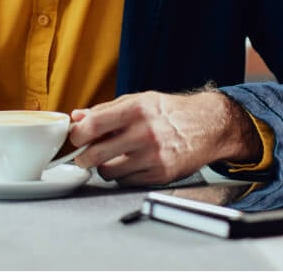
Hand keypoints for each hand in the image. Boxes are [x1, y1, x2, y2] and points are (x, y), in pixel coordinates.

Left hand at [68, 90, 261, 185]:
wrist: (207, 126)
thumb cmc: (169, 112)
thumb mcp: (138, 100)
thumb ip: (105, 110)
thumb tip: (76, 117)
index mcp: (135, 110)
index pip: (93, 125)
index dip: (77, 134)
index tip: (76, 137)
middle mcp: (144, 134)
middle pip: (96, 155)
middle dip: (83, 158)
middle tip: (83, 156)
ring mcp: (153, 157)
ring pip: (109, 173)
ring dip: (104, 168)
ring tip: (111, 158)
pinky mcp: (160, 176)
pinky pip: (127, 182)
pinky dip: (123, 176)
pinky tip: (131, 164)